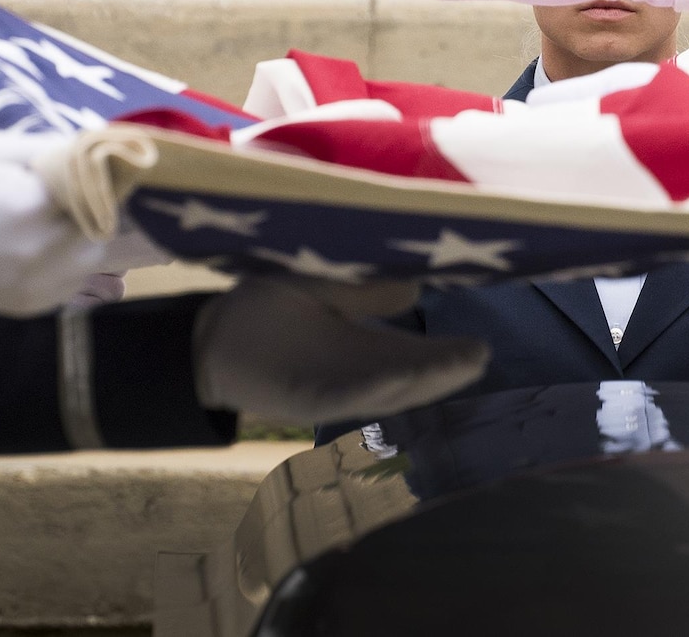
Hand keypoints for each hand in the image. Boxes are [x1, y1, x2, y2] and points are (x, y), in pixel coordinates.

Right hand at [0, 130, 141, 316]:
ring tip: (58, 224)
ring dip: (83, 240)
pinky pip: (73, 283)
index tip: (87, 173)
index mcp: (35, 207)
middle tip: (72, 199)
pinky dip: (69, 265)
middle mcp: (46, 250)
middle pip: (100, 227)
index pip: (95, 190)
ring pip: (92, 258)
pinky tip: (47, 249)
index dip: (95, 180)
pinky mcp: (33, 305)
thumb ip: (41, 146)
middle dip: (91, 211)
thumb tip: (84, 146)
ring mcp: (41, 284)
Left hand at [193, 276, 488, 424]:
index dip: (445, 356)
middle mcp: (352, 375)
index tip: (480, 349)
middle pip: (408, 379)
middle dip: (442, 371)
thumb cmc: (263, 310)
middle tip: (479, 357)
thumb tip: (414, 289)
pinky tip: (399, 376)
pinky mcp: (301, 398)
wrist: (207, 335)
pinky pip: (342, 397)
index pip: (412, 356)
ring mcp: (329, 390)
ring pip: (383, 392)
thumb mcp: (323, 290)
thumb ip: (364, 292)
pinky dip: (372, 389)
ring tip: (455, 367)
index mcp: (360, 351)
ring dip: (419, 382)